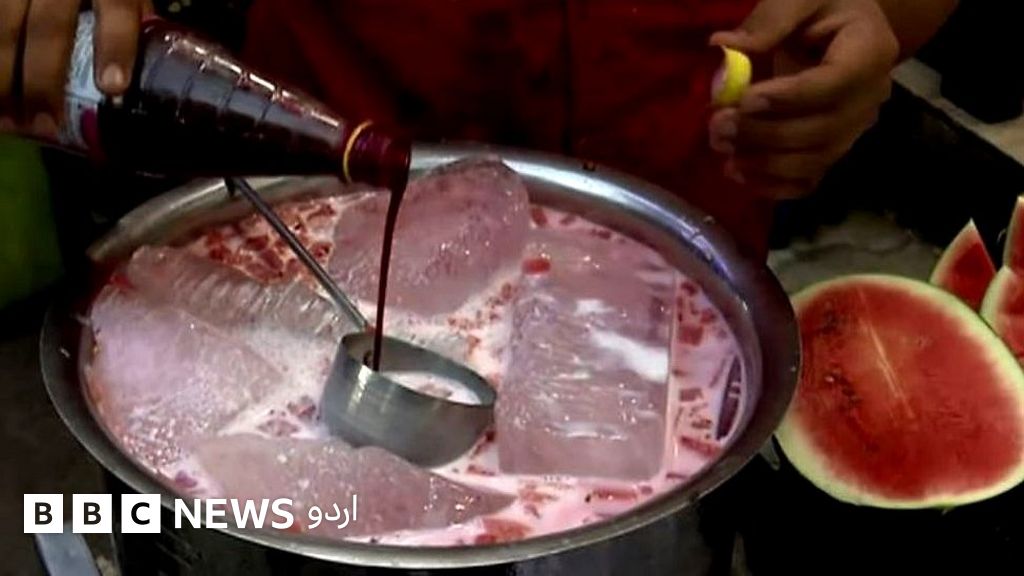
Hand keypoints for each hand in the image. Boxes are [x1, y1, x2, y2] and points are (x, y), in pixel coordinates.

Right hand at [0, 0, 147, 136]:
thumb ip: (130, 19)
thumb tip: (145, 77)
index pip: (116, 8)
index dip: (114, 46)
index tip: (112, 86)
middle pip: (48, 27)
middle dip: (44, 80)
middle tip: (45, 125)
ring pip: (3, 24)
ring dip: (2, 76)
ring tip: (6, 120)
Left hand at [708, 0, 898, 198]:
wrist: (839, 28)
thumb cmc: (822, 7)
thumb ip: (769, 20)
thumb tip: (724, 48)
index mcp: (870, 51)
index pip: (833, 84)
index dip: (788, 98)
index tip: (743, 100)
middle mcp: (871, 97)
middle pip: (822, 130)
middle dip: (765, 134)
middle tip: (717, 126)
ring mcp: (855, 129)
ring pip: (815, 161)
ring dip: (764, 163)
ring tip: (721, 149)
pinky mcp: (834, 150)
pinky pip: (809, 180)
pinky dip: (774, 186)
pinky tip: (738, 174)